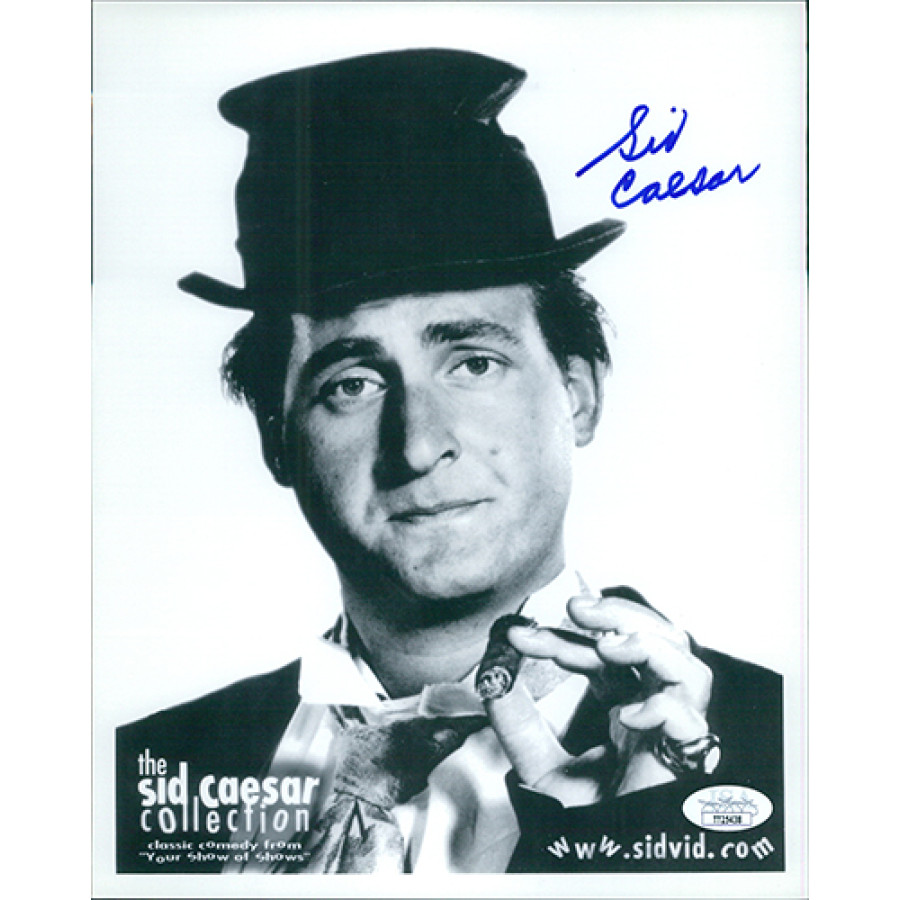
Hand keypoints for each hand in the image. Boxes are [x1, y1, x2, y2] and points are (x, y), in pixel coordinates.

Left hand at [484, 587, 712, 806]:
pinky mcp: (682, 764)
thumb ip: (514, 716)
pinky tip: (625, 717)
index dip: (561, 636)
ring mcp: (671, 734)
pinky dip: (664, 709)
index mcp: (622, 701)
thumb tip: (492, 669)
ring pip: (688, 666)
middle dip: (618, 613)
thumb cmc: (577, 816)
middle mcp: (651, 709)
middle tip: (574, 605)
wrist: (593, 863)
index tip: (516, 635)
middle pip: (656, 640)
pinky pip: (693, 723)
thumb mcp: (534, 757)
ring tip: (606, 646)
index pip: (600, 652)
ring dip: (649, 645)